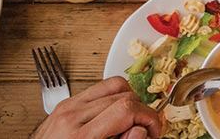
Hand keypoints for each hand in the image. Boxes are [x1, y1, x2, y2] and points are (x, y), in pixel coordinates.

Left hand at [31, 76, 164, 138]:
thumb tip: (142, 130)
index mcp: (81, 136)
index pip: (126, 108)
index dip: (149, 118)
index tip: (153, 131)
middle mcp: (72, 115)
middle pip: (124, 95)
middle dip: (142, 112)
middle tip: (145, 130)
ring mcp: (67, 106)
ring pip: (114, 85)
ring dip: (129, 101)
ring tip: (129, 120)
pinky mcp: (65, 104)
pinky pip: (98, 89)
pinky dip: (113, 98)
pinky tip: (113, 116)